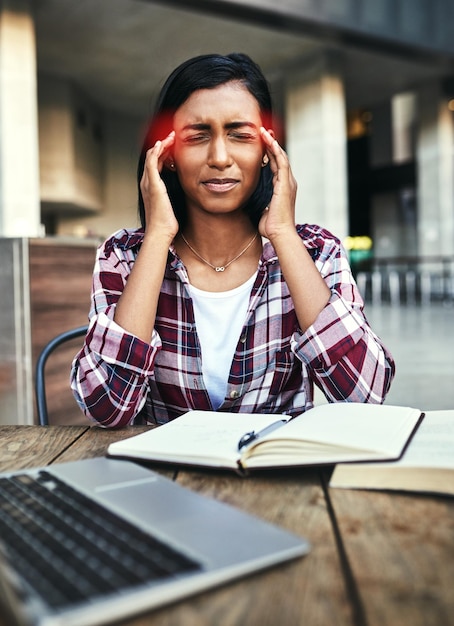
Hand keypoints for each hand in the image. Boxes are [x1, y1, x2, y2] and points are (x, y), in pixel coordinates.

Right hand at [140, 131, 178, 239]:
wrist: (160, 232)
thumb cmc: (166, 223)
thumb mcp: (172, 205)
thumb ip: (174, 196)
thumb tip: (185, 191)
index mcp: (151, 187)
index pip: (156, 164)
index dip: (163, 153)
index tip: (173, 146)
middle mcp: (147, 182)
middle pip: (152, 157)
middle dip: (162, 145)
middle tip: (173, 136)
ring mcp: (148, 183)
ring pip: (152, 156)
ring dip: (161, 145)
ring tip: (170, 136)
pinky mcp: (152, 184)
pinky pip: (152, 162)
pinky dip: (157, 151)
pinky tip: (163, 143)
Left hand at [258, 127, 296, 242]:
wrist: (279, 233)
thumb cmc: (270, 226)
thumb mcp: (260, 209)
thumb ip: (257, 201)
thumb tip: (246, 199)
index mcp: (282, 188)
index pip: (275, 166)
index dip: (268, 154)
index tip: (260, 145)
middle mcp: (287, 183)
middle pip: (279, 157)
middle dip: (271, 144)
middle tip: (262, 132)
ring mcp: (288, 182)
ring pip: (280, 156)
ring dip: (272, 143)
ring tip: (264, 132)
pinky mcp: (286, 184)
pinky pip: (281, 162)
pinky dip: (275, 150)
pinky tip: (269, 141)